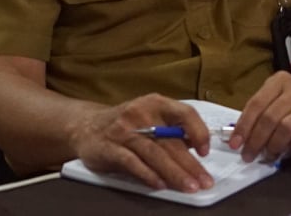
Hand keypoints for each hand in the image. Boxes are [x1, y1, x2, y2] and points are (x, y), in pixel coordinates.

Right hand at [67, 94, 212, 192]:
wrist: (85, 126)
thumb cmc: (125, 124)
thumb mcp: (150, 117)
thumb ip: (171, 129)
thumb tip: (195, 147)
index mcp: (155, 103)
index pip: (185, 114)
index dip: (199, 132)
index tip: (205, 151)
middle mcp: (141, 114)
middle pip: (171, 141)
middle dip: (191, 164)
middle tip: (204, 180)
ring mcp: (124, 131)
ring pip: (155, 154)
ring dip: (174, 173)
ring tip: (189, 186)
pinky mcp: (109, 148)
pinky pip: (132, 163)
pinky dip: (148, 175)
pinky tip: (161, 185)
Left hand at [231, 71, 290, 163]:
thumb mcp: (276, 96)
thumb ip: (260, 112)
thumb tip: (239, 138)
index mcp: (280, 82)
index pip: (256, 104)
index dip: (244, 126)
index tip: (235, 144)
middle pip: (269, 118)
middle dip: (256, 141)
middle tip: (249, 155)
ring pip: (286, 128)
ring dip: (273, 146)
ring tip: (269, 155)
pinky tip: (289, 152)